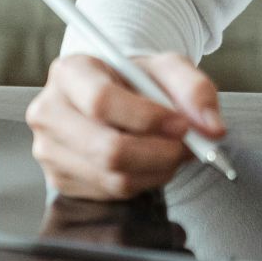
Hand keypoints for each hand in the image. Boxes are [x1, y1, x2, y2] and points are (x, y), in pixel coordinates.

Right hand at [25, 52, 226, 199]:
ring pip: (113, 176)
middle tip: (188, 147)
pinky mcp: (60, 180)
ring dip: (157, 170)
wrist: (114, 96)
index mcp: (69, 72)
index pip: (102, 101)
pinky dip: (144, 181)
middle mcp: (49, 112)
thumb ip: (195, 89)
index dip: (147, 118)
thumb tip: (212, 128)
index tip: (182, 124)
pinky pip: (112, 192)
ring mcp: (50, 150)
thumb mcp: (167, 68)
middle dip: (159, 153)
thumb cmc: (136, 80)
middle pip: (106, 148)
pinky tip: (152, 162)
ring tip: (173, 151)